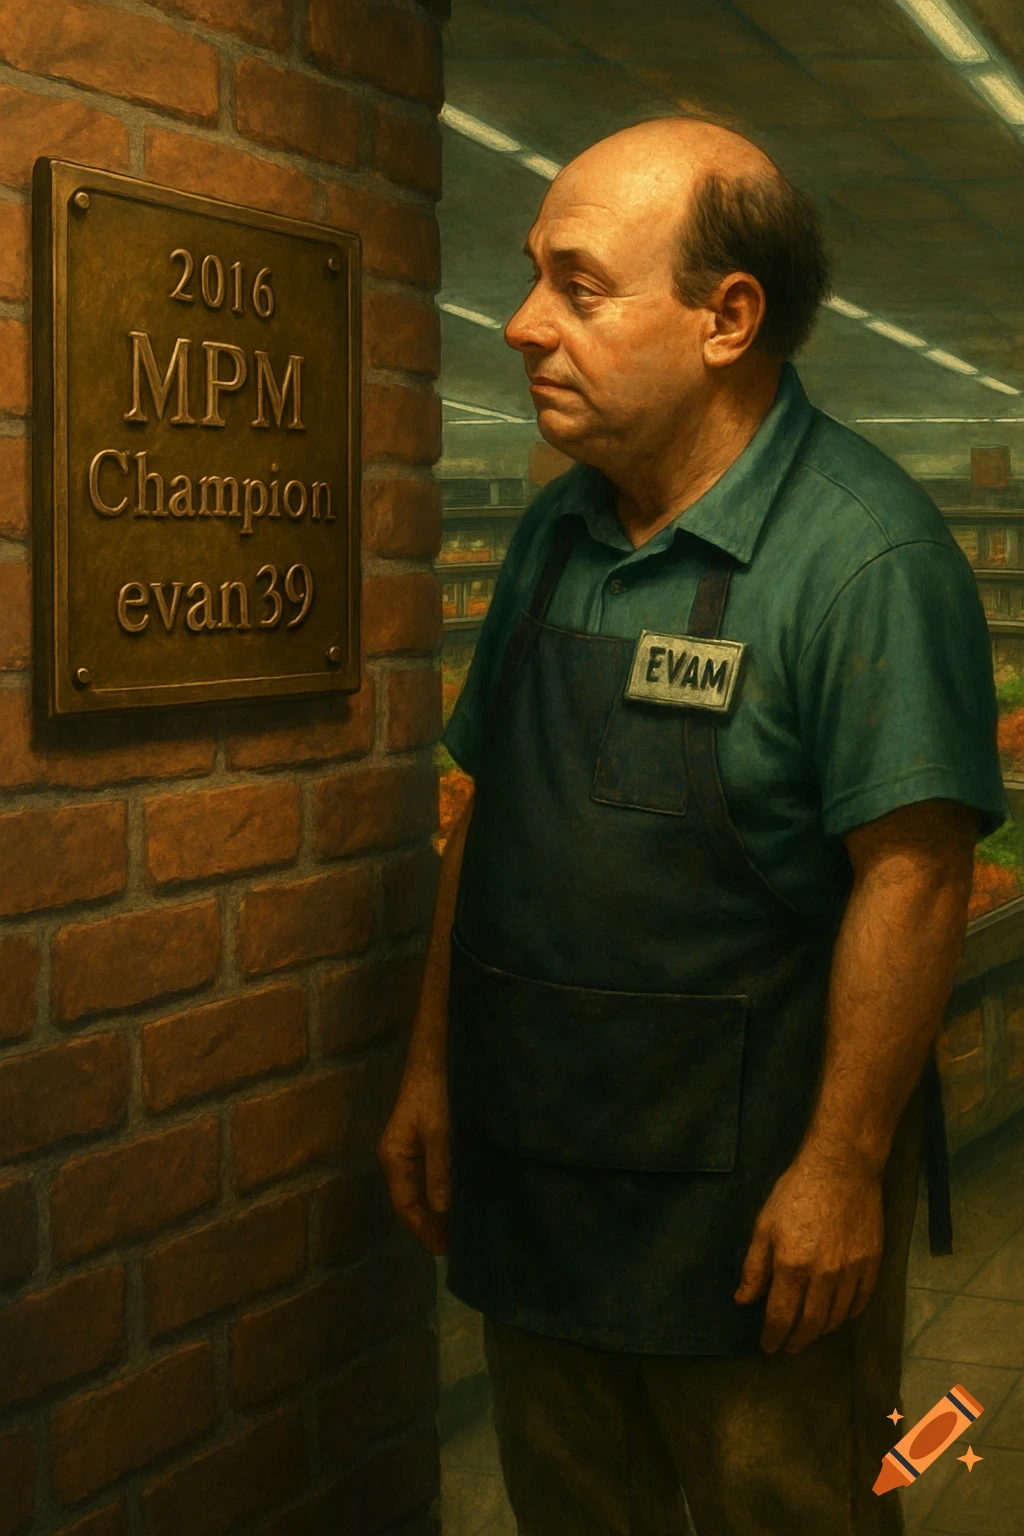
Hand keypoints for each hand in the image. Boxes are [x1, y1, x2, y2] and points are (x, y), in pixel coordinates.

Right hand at [377, 1067, 450, 1255]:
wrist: (436, 1055)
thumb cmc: (435, 1090)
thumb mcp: (440, 1131)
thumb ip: (439, 1169)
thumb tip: (441, 1209)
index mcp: (394, 1157)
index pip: (405, 1205)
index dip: (423, 1230)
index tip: (445, 1251)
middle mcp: (398, 1158)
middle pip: (411, 1202)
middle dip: (431, 1225)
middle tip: (458, 1248)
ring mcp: (410, 1150)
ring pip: (421, 1191)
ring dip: (437, 1211)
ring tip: (461, 1232)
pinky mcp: (424, 1142)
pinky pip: (430, 1176)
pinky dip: (442, 1193)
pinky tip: (459, 1201)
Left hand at [734, 1149, 883, 1353]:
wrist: (841, 1168)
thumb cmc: (796, 1192)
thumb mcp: (764, 1225)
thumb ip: (754, 1267)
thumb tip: (743, 1300)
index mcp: (792, 1266)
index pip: (781, 1317)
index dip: (773, 1337)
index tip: (768, 1347)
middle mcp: (823, 1276)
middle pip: (811, 1325)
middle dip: (797, 1341)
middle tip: (788, 1347)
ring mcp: (851, 1272)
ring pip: (836, 1318)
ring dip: (821, 1331)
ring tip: (809, 1332)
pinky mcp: (872, 1264)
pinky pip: (860, 1302)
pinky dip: (847, 1315)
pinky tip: (837, 1314)